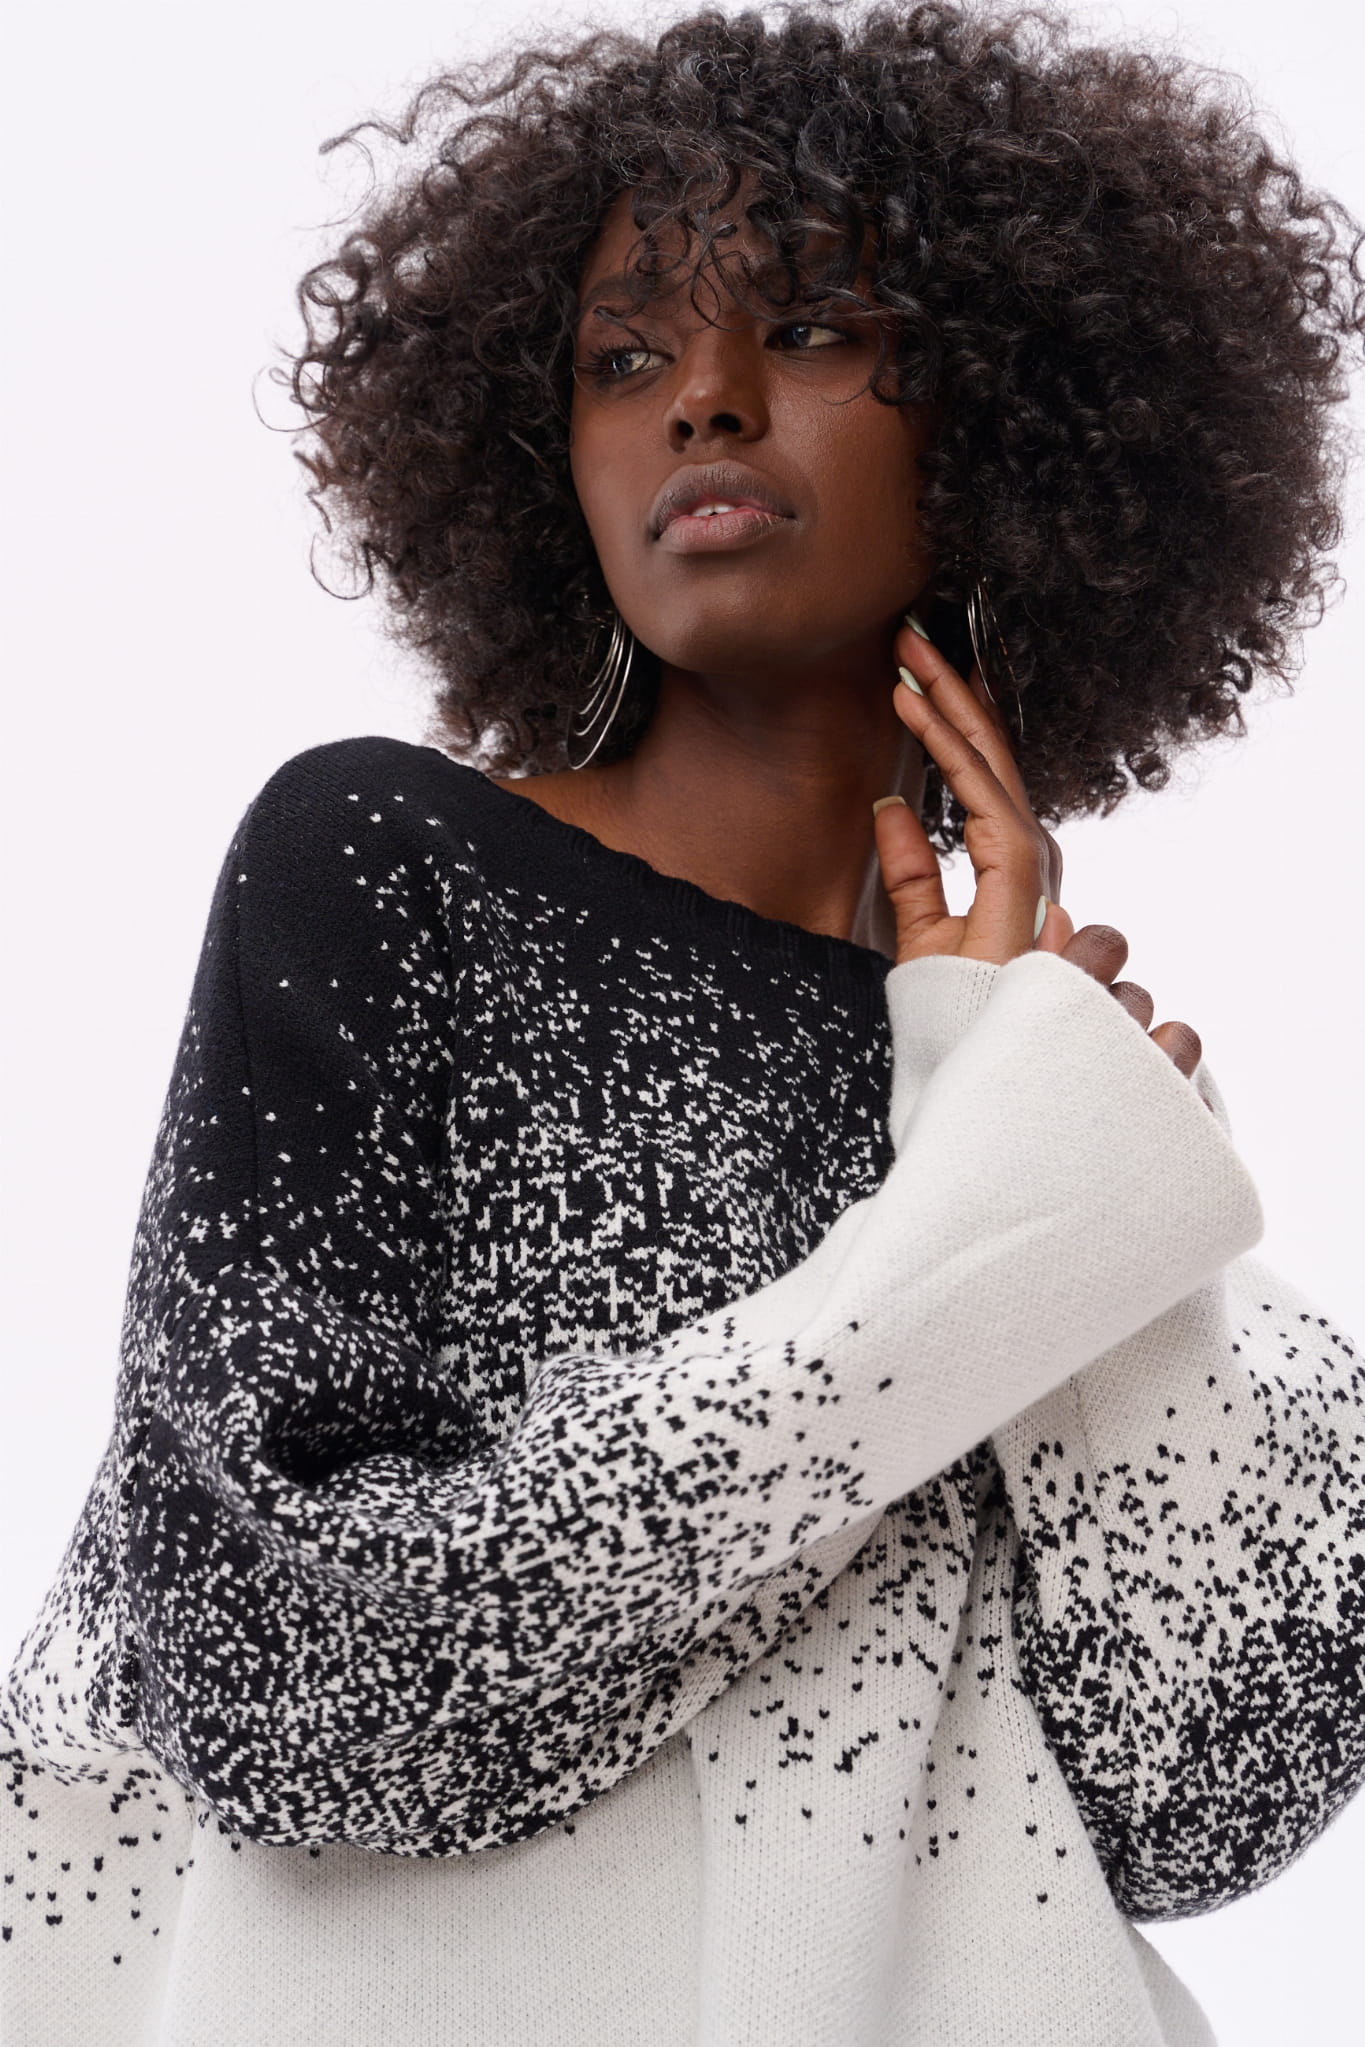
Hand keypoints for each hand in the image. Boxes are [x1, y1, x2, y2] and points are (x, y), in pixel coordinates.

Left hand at [874, 618, 1204, 1083]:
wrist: (978, 1069)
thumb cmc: (960, 1013)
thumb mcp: (921, 937)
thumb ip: (910, 873)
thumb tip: (888, 802)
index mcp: (1010, 865)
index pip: (978, 777)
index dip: (947, 719)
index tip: (907, 673)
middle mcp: (1031, 860)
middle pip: (991, 758)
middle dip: (951, 691)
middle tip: (909, 635)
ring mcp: (1032, 870)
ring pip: (990, 766)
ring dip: (949, 704)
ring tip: (909, 657)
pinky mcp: (1020, 885)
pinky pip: (984, 800)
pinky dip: (949, 750)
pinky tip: (918, 710)